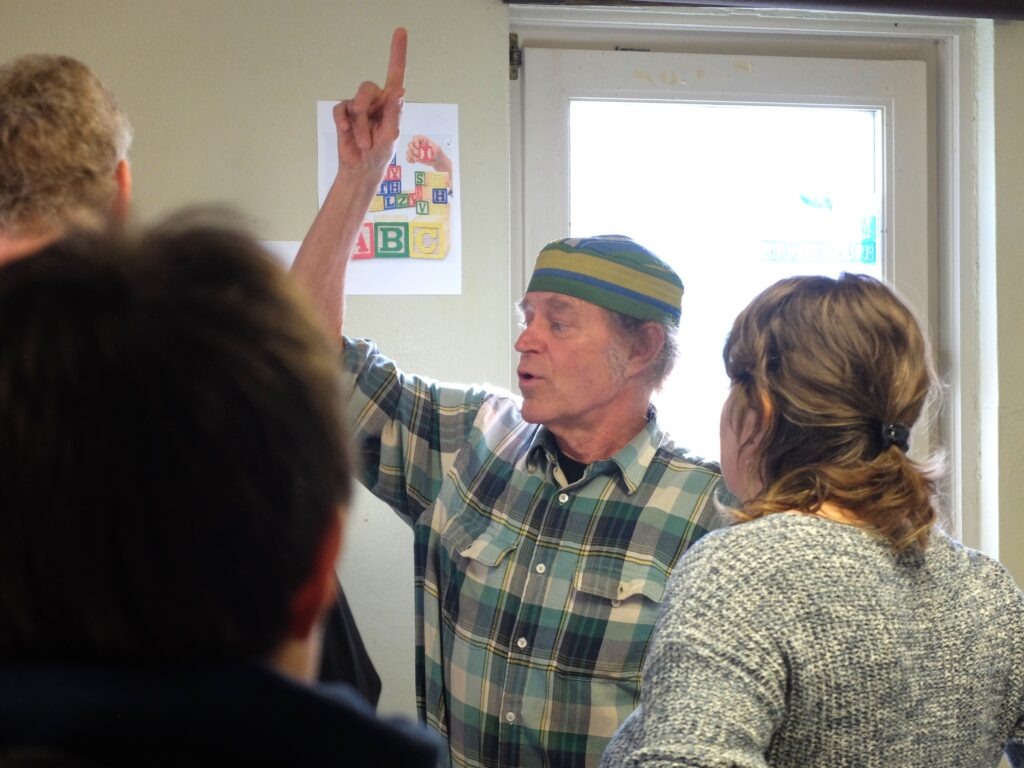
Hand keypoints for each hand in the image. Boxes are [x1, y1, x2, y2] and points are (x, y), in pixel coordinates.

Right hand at [333, 27, 406, 178]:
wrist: (361, 168)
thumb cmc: (380, 151)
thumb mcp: (391, 135)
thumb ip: (394, 114)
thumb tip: (399, 92)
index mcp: (391, 102)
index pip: (395, 73)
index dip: (397, 53)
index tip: (401, 31)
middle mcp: (375, 100)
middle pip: (367, 87)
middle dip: (366, 106)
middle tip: (369, 133)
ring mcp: (358, 106)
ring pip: (355, 103)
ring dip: (361, 126)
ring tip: (364, 142)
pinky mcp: (344, 114)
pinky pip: (341, 109)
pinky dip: (344, 121)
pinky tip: (345, 132)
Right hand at [406, 135, 445, 167]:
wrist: (437, 160)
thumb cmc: (438, 153)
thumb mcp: (438, 149)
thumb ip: (433, 147)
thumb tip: (429, 147)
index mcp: (423, 140)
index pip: (416, 138)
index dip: (415, 141)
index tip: (418, 146)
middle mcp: (418, 144)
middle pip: (410, 144)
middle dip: (413, 149)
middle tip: (418, 154)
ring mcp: (415, 151)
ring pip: (408, 151)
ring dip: (412, 156)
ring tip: (417, 159)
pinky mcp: (414, 157)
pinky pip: (408, 157)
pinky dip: (409, 160)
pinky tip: (413, 162)